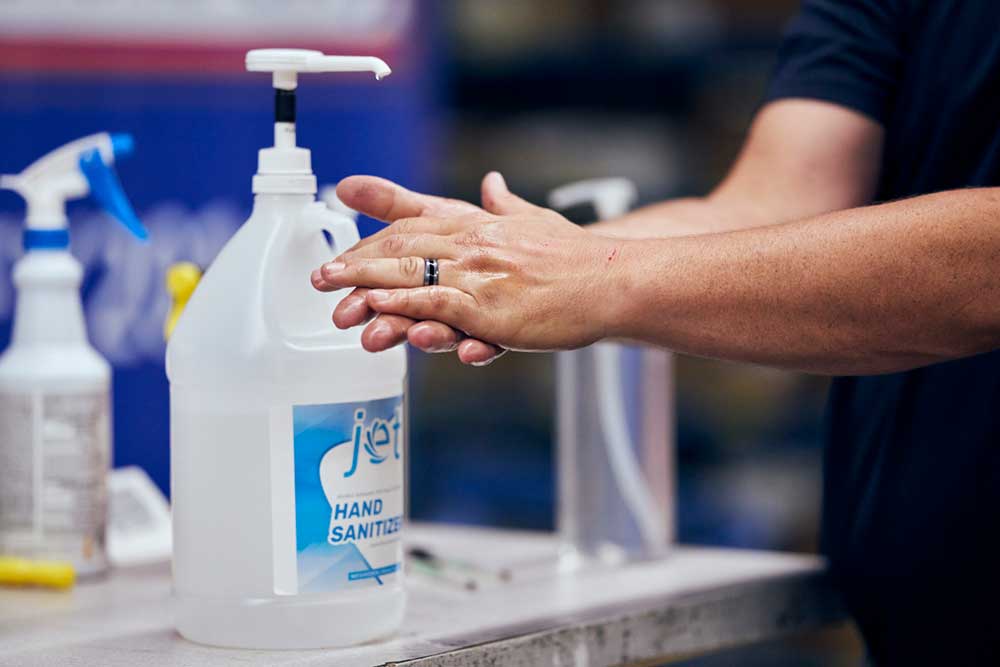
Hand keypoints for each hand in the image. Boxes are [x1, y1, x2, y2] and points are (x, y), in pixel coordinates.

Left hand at [314, 172, 623, 351]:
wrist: (613, 278)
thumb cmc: (575, 257)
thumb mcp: (533, 220)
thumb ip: (505, 204)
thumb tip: (492, 183)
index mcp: (478, 225)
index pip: (415, 223)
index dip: (375, 233)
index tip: (344, 243)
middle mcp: (472, 245)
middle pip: (401, 247)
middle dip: (356, 262)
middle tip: (321, 277)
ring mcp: (480, 276)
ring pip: (411, 275)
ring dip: (367, 286)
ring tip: (335, 299)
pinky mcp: (491, 309)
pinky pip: (439, 304)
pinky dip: (406, 303)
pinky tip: (378, 306)